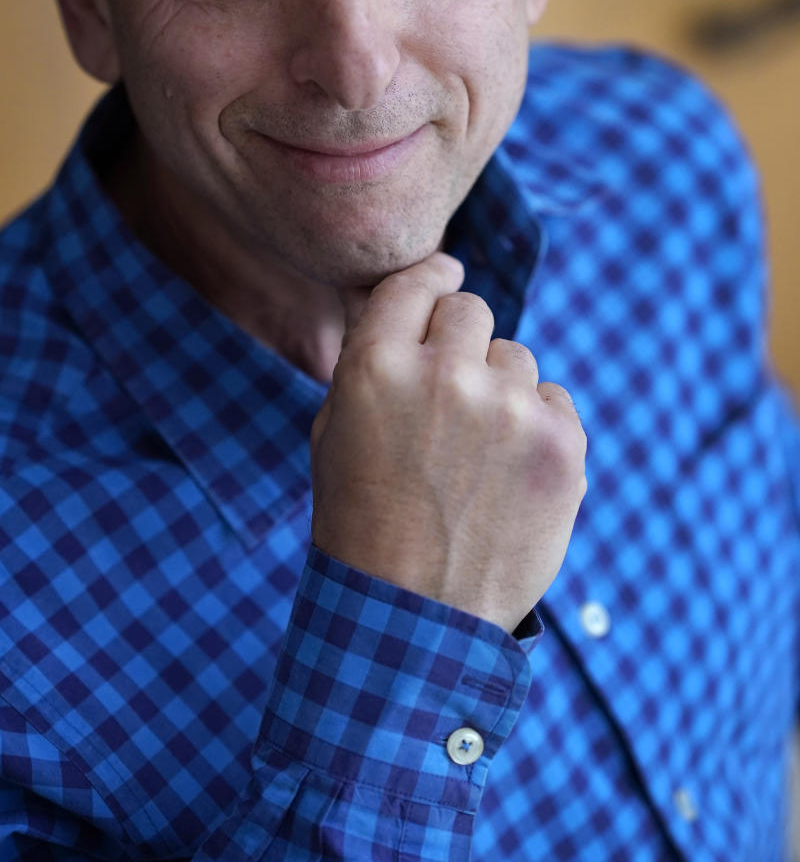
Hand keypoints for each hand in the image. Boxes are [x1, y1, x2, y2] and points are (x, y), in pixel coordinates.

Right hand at [310, 252, 586, 632]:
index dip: (431, 281)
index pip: (415, 283)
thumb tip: (410, 298)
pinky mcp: (561, 443)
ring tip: (475, 457)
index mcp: (377, 365)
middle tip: (448, 398)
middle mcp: (445, 374)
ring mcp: (509, 408)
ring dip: (499, 390)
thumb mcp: (335, 429)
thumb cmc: (363, 519)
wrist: (414, 619)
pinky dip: (537, 427)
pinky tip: (509, 475)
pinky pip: (555, 398)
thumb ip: (370, 358)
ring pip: (516, 357)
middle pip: (470, 310)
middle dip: (459, 344)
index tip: (446, 278)